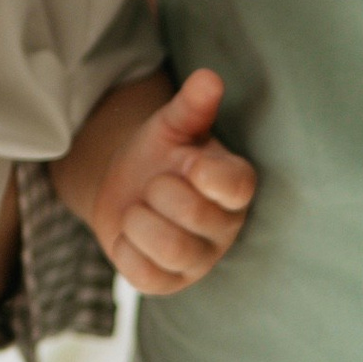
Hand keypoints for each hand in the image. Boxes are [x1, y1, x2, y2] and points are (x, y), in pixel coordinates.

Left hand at [82, 70, 255, 293]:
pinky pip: (143, 275)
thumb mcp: (172, 125)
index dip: (208, 175)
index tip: (187, 162)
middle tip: (152, 183)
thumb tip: (209, 77)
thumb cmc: (161, 154)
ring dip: (139, 221)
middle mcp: (225, 226)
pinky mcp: (168, 284)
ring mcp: (198, 259)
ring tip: (138, 208)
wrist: (128, 187)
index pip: (237, 187)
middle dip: (158, 190)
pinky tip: (130, 235)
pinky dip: (125, 248)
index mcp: (235, 184)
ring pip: (170, 249)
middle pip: (193, 214)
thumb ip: (192, 104)